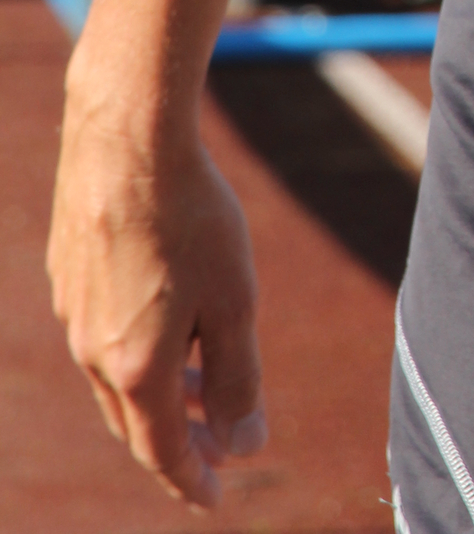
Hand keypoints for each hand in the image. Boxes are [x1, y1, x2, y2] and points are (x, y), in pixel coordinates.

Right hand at [48, 80, 265, 507]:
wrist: (128, 134)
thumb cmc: (192, 214)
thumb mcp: (235, 300)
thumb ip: (238, 379)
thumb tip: (246, 444)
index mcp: (136, 368)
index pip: (162, 452)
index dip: (193, 480)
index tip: (216, 500)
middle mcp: (94, 350)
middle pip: (135, 420)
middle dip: (178, 440)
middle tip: (219, 444)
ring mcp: (74, 310)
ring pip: (115, 376)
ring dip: (159, 392)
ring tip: (201, 385)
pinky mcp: (69, 271)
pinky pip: (102, 332)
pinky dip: (138, 347)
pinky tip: (167, 318)